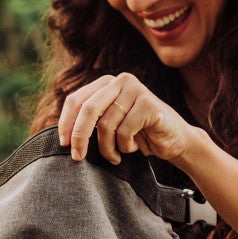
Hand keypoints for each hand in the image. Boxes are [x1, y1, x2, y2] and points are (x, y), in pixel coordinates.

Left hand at [56, 73, 195, 164]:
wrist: (174, 141)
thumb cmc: (139, 135)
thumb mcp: (110, 125)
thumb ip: (90, 121)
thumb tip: (63, 135)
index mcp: (105, 83)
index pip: (76, 99)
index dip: (66, 122)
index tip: (63, 144)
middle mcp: (119, 81)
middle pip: (88, 108)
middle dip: (79, 135)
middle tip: (77, 157)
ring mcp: (135, 90)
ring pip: (106, 124)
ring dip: (108, 148)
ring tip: (116, 155)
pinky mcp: (148, 103)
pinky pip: (124, 130)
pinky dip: (125, 146)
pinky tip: (135, 147)